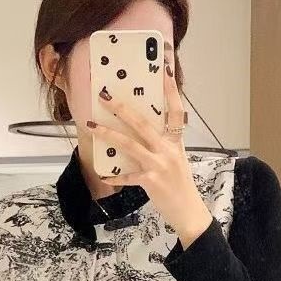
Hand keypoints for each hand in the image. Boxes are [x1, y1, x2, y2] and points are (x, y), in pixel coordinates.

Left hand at [85, 53, 212, 246]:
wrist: (188, 211)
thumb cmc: (180, 184)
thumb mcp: (176, 159)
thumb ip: (162, 144)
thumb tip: (140, 132)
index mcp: (176, 142)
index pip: (176, 111)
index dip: (171, 90)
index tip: (164, 69)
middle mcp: (168, 150)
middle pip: (143, 124)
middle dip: (122, 108)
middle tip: (105, 96)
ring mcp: (159, 165)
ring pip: (130, 144)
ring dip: (108, 134)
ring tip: (92, 125)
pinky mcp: (151, 181)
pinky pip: (127, 176)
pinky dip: (114, 176)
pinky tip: (103, 175)